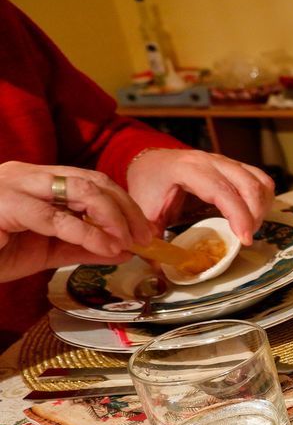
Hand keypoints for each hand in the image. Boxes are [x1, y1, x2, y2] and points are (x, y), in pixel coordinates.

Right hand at [0, 161, 152, 281]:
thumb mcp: (45, 250)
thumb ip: (82, 246)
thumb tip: (124, 249)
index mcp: (36, 180)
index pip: (92, 181)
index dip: (125, 204)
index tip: (146, 230)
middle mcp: (26, 174)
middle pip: (92, 181)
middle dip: (126, 209)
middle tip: (145, 237)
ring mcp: (13, 185)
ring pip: (80, 190)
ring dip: (112, 217)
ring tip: (128, 242)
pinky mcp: (4, 204)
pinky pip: (55, 216)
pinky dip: (87, 233)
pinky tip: (106, 248)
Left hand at [127, 149, 273, 245]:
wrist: (150, 161)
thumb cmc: (149, 185)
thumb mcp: (144, 212)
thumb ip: (153, 239)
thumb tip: (160, 267)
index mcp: (188, 170)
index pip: (222, 191)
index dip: (238, 215)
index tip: (244, 240)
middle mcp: (211, 161)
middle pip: (249, 185)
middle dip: (254, 216)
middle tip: (246, 239)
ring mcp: (226, 162)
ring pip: (260, 182)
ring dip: (261, 208)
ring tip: (249, 228)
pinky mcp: (236, 167)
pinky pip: (261, 180)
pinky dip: (263, 200)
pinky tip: (252, 216)